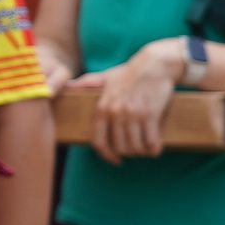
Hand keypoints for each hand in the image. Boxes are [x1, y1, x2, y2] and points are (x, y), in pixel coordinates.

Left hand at [89, 43, 184, 162]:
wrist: (154, 64)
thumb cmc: (130, 72)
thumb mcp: (106, 77)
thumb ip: (88, 83)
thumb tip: (69, 85)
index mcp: (102, 107)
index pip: (99, 141)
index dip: (107, 155)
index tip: (116, 160)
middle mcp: (115, 113)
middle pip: (119, 147)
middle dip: (129, 153)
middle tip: (136, 150)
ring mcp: (132, 114)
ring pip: (135, 147)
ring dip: (142, 152)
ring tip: (146, 148)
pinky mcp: (150, 115)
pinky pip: (151, 142)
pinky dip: (154, 148)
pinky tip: (155, 146)